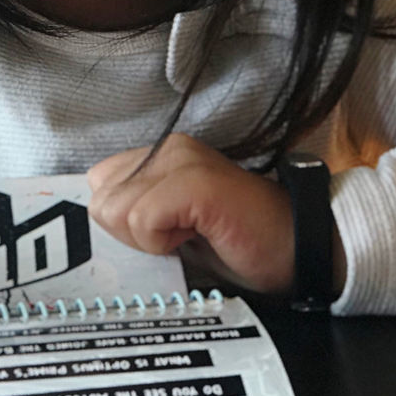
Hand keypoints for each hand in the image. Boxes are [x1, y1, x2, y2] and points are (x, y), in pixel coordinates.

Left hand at [87, 132, 345, 297]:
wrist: (298, 247)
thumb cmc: (237, 242)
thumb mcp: (174, 223)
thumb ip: (138, 210)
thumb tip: (99, 218)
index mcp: (158, 154)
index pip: (98, 185)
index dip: (122, 222)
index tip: (162, 233)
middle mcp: (166, 148)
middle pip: (101, 200)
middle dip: (130, 233)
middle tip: (177, 237)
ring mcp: (181, 161)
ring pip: (117, 210)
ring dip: (148, 240)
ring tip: (190, 235)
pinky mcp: (195, 183)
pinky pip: (143, 218)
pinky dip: (161, 242)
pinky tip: (196, 237)